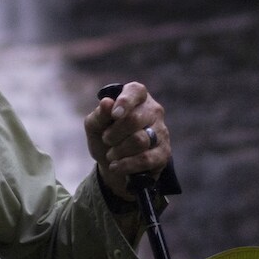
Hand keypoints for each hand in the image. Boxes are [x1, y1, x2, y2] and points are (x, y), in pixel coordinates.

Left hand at [85, 81, 170, 201]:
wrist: (113, 163)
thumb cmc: (105, 137)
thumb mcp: (95, 126)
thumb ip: (99, 115)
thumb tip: (106, 103)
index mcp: (136, 96)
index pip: (135, 91)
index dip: (124, 102)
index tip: (114, 115)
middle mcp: (153, 110)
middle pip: (134, 119)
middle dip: (113, 134)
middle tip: (106, 140)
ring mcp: (161, 131)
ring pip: (140, 140)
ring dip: (118, 151)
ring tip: (111, 154)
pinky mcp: (164, 153)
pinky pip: (145, 159)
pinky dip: (126, 165)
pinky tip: (116, 166)